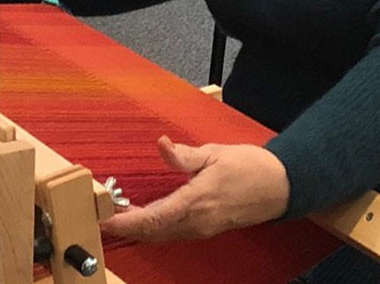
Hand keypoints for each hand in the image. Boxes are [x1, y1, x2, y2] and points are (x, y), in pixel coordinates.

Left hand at [99, 137, 289, 242]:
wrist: (280, 187)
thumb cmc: (249, 168)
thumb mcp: (214, 154)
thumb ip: (183, 155)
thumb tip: (161, 144)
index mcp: (196, 202)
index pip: (153, 218)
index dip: (125, 222)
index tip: (104, 218)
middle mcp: (196, 222)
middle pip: (151, 232)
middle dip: (124, 226)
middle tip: (99, 213)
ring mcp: (201, 229)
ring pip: (160, 235)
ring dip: (137, 228)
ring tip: (114, 214)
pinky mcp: (204, 229)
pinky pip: (171, 233)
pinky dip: (152, 227)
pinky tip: (141, 216)